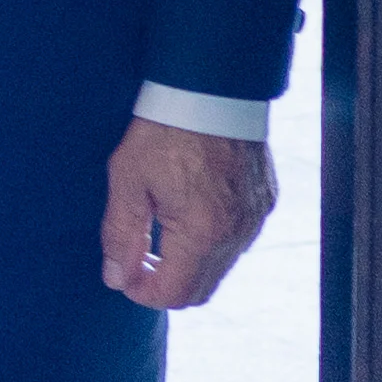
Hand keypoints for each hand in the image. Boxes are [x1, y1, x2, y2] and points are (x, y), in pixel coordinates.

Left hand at [98, 116, 274, 314]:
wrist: (212, 87)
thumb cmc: (164, 128)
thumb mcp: (128, 179)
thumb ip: (120, 234)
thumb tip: (116, 278)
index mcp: (202, 232)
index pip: (173, 294)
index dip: (142, 293)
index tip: (123, 276)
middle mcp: (236, 234)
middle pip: (200, 290)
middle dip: (165, 284)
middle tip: (137, 260)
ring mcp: (254, 219)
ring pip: (220, 267)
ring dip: (188, 265)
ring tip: (159, 234)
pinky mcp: (264, 202)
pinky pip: (237, 241)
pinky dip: (211, 242)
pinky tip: (187, 214)